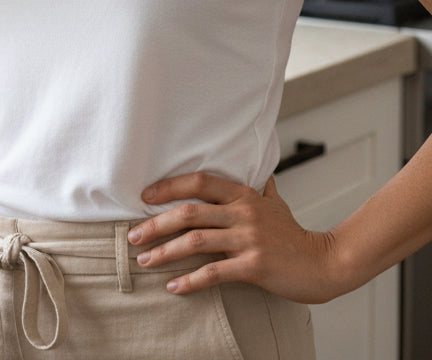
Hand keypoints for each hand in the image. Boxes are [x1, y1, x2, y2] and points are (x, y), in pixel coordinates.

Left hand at [127, 172, 342, 303]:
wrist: (325, 263)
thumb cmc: (295, 235)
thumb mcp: (276, 203)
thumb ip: (261, 188)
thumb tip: (258, 171)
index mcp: (244, 195)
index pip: (199, 183)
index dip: (169, 187)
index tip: (144, 197)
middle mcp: (244, 213)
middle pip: (189, 212)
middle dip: (156, 224)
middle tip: (133, 234)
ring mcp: (249, 239)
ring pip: (196, 242)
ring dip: (165, 252)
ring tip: (145, 260)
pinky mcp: (254, 267)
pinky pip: (214, 273)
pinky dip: (190, 280)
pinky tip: (174, 286)